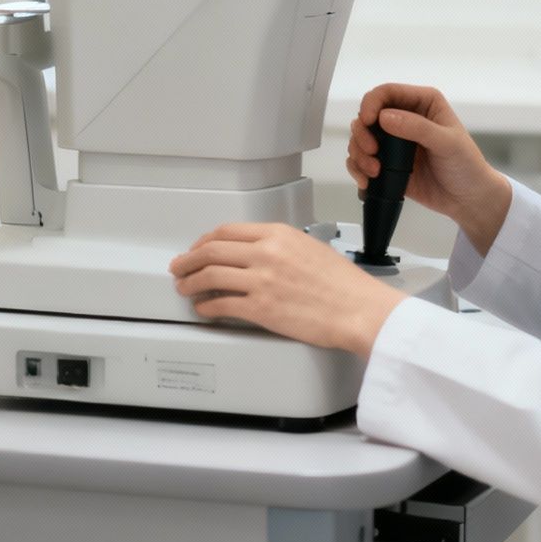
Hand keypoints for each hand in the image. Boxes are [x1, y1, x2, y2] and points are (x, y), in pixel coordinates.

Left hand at [169, 223, 408, 355]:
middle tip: (180, 267)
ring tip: (184, 288)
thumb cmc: (345, 285)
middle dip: (188, 260)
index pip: (227, 231)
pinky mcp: (260, 309)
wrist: (361, 310)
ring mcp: (261, 281)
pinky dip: (206, 307)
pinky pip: (221, 305)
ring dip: (190, 283)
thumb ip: (280, 246)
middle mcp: (266, 253)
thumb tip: (255, 253)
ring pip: (209, 276)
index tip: (198, 248)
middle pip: (211, 251)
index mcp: (278, 235)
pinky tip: (203, 309)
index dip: (204, 241)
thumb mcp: (310, 248)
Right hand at [347, 83, 511, 253]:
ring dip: (359, 154)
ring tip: (374, 172)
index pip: (387, 92)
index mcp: (422, 104)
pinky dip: (357, 169)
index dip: (372, 103)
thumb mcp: (447, 143)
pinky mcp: (386, 163)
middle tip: (371, 151)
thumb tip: (384, 117)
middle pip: (367, 115)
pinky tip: (367, 181)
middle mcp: (405, 118)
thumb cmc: (467, 166)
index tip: (368, 121)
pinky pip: (361, 160)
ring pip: (360, 138)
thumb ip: (417, 128)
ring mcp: (394, 142)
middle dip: (362, 133)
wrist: (468, 200)